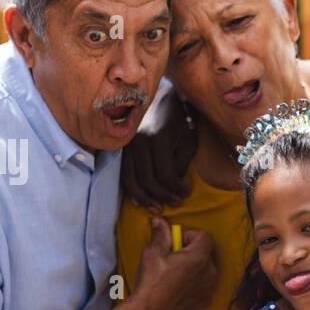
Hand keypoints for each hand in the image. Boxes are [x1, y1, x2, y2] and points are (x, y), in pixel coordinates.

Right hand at [121, 85, 199, 210]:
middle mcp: (139, 141)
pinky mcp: (121, 148)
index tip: (186, 194)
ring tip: (158, 209)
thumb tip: (173, 187)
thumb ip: (180, 163)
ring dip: (145, 199)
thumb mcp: (187, 140)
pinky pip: (123, 174)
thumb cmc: (178, 122)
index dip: (176, 189)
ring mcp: (127, 145)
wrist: (159, 100)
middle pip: (147, 180)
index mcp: (159, 138)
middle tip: (175, 204)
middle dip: (162, 196)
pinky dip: (131, 191)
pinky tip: (139, 202)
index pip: (166, 174)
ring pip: (131, 180)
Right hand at [133, 217, 217, 309]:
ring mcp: (209, 288)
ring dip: (194, 269)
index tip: (176, 243)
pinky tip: (178, 288)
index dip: (190, 236)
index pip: (204, 236)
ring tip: (175, 274)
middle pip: (205, 253)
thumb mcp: (153, 252)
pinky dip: (195, 285)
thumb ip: (161, 234)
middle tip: (173, 259)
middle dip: (191, 252)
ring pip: (206, 270)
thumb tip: (160, 221)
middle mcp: (210, 272)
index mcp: (199, 257)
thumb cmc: (151, 281)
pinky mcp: (205, 301)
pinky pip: (204, 286)